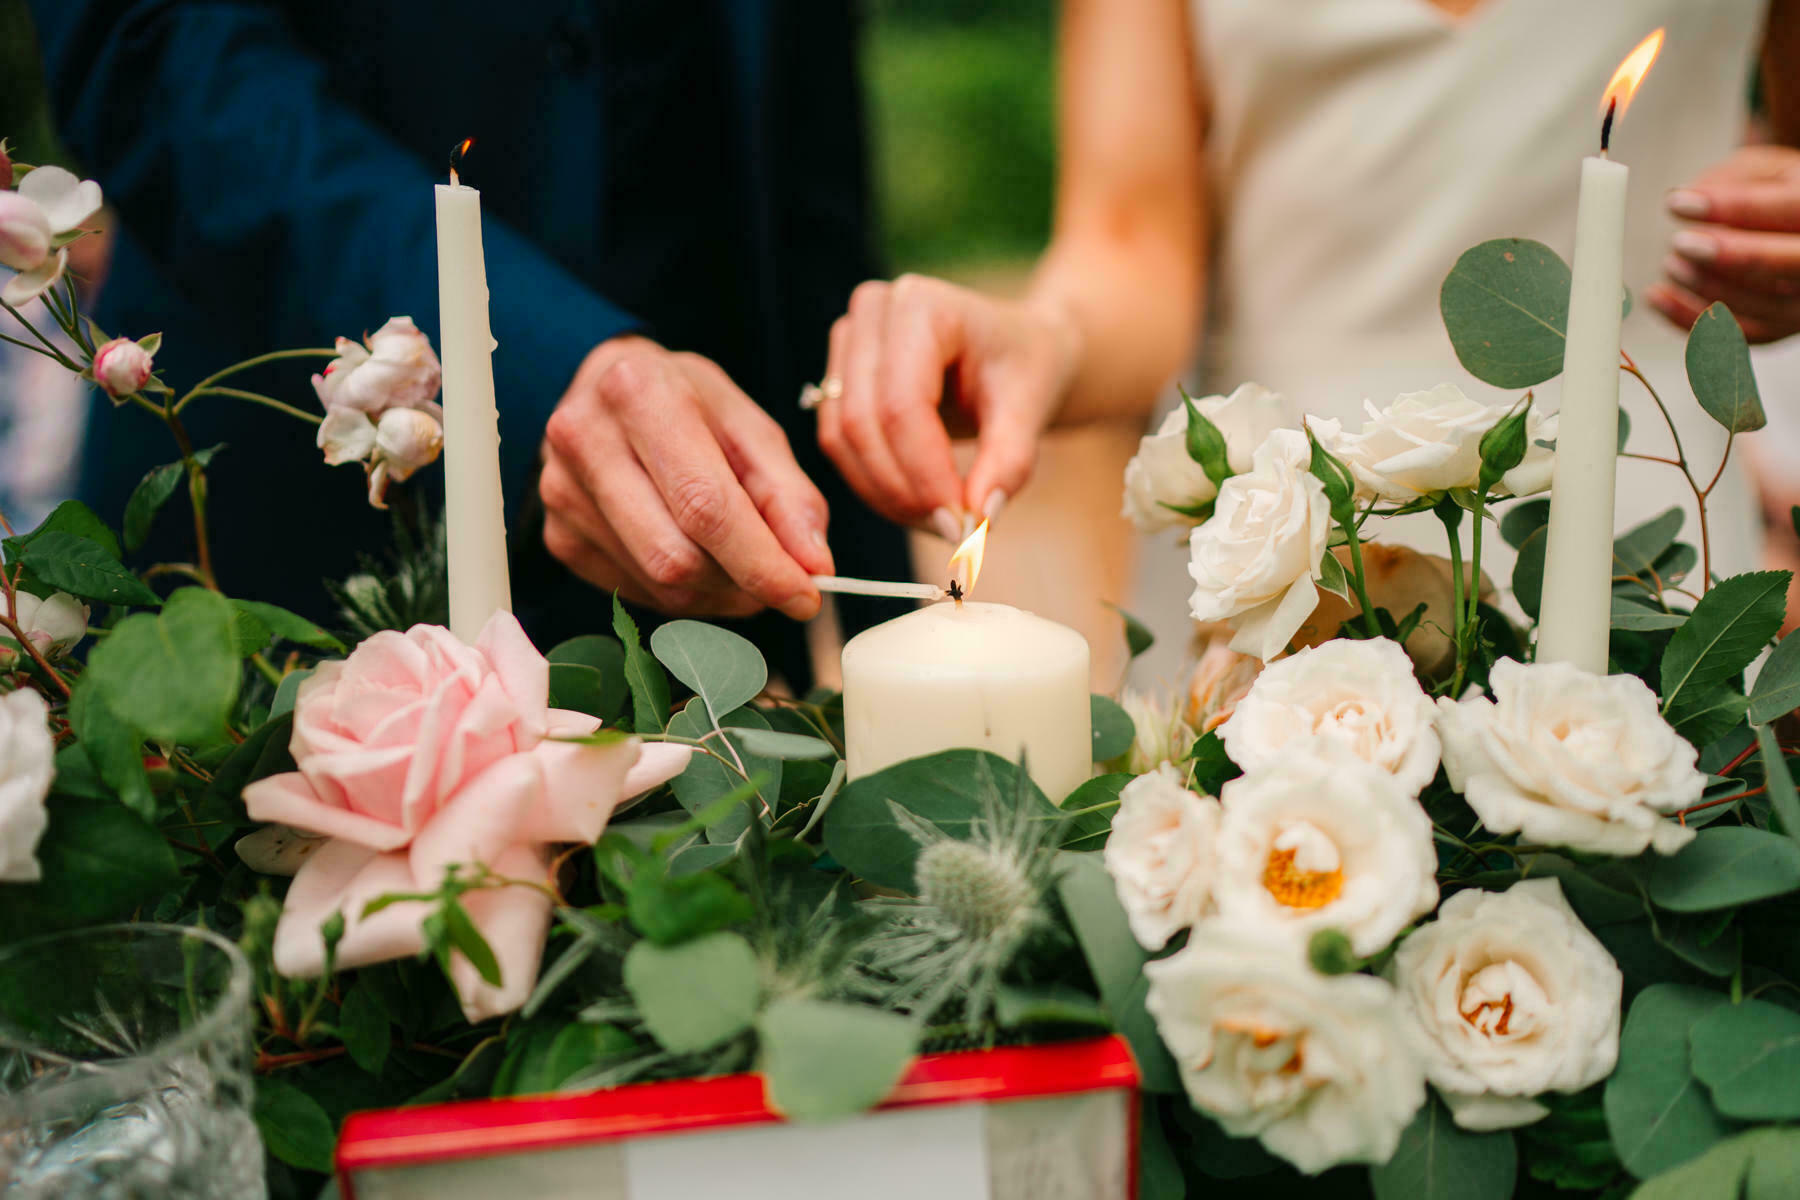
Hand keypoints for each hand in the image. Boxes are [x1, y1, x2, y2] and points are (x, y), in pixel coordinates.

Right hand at [539, 336, 832, 619]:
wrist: (608, 390)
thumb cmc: (687, 404)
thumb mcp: (749, 426)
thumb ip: (789, 494)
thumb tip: (813, 565)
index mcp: (639, 393)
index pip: (705, 505)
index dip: (761, 563)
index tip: (806, 595)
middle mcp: (585, 440)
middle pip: (676, 556)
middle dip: (742, 585)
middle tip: (779, 582)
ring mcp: (561, 492)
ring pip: (657, 583)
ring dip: (717, 594)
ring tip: (741, 567)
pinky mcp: (557, 535)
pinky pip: (635, 592)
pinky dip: (682, 594)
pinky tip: (697, 562)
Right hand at [815, 274, 1080, 528]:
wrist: (1016, 350)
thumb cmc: (1027, 366)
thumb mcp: (1033, 406)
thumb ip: (1010, 461)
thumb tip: (979, 520)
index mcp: (922, 305)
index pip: (902, 404)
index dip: (924, 472)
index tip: (960, 524)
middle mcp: (872, 313)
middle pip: (863, 424)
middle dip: (905, 491)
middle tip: (952, 533)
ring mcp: (847, 343)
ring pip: (841, 440)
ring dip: (887, 496)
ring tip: (942, 522)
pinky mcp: (838, 378)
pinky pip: (838, 445)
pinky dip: (875, 486)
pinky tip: (918, 505)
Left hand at [1649, 144, 1799, 343]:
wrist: (1792, 223)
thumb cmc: (1776, 190)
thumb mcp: (1762, 168)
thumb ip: (1730, 180)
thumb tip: (1682, 199)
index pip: (1794, 209)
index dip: (1736, 208)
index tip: (1679, 203)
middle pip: (1791, 265)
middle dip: (1732, 257)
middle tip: (1679, 243)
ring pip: (1764, 304)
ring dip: (1707, 286)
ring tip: (1670, 262)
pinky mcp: (1780, 328)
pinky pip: (1738, 335)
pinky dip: (1691, 319)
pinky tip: (1656, 295)